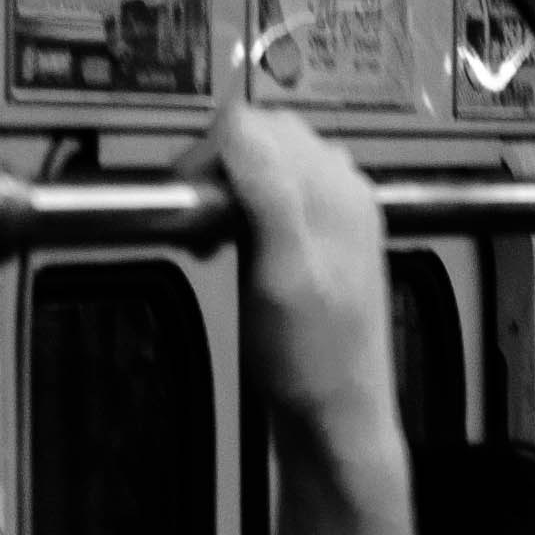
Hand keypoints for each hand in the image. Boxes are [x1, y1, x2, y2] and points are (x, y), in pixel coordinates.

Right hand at [214, 104, 399, 442]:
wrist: (338, 409)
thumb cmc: (310, 355)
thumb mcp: (281, 275)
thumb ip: (269, 197)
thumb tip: (242, 129)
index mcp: (336, 193)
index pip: (256, 125)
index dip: (208, 153)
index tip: (189, 201)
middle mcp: (344, 191)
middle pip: (262, 135)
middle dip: (216, 167)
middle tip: (197, 222)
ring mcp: (339, 212)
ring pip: (266, 162)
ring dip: (227, 187)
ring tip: (213, 239)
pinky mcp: (325, 235)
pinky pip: (276, 192)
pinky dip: (242, 208)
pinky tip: (232, 246)